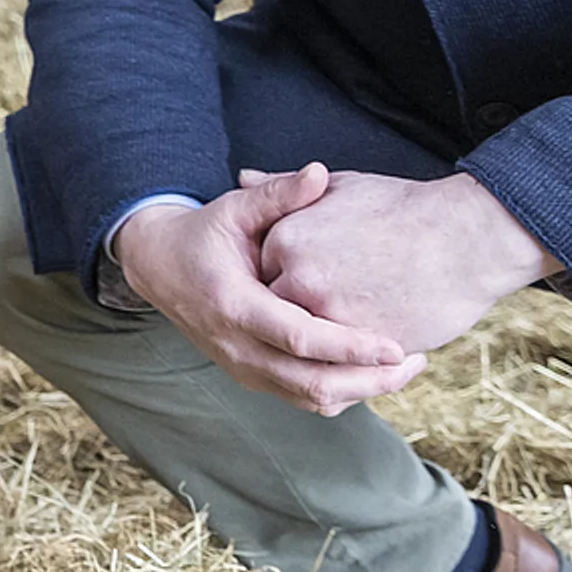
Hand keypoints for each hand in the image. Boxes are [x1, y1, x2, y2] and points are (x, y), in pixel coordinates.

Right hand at [109, 164, 425, 415]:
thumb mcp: (233, 209)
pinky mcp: (251, 376)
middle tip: (414, 363)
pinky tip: (371, 373)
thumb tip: (320, 172)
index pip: (300, 339)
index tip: (396, 347)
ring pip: (310, 399)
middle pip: (311, 383)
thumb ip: (277, 195)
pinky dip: (341, 393)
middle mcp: (236, 346)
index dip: (350, 347)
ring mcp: (242, 367)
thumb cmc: (202, 234)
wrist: (157, 268)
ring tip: (404, 371)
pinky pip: (302, 398)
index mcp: (233, 303)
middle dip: (368, 380)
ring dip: (361, 391)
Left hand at [252, 168, 560, 360]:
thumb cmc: (405, 208)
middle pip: (276, 313)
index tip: (306, 278)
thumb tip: (243, 178)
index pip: (260, 274)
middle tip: (327, 308)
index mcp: (286, 240)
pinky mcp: (362, 348)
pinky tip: (361, 351)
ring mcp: (329, 317)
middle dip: (293, 313)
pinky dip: (342, 364)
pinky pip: (336, 366)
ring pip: (304, 346)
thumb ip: (282, 191)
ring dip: (318, 346)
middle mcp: (298, 280)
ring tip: (345, 332)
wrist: (468, 236)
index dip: (281, 280)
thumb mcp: (337, 187)